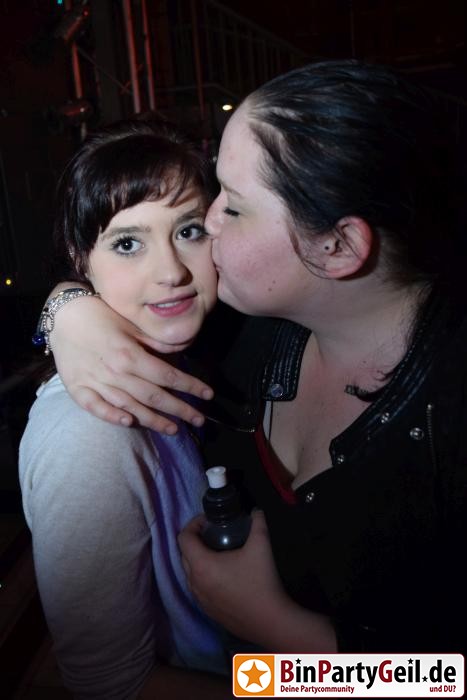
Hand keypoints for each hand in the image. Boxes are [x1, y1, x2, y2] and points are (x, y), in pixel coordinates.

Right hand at [50, 291, 212, 432]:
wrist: (63, 317)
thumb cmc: (101, 316)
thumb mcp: (132, 324)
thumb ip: (156, 342)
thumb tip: (181, 352)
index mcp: (131, 355)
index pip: (167, 376)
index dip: (190, 386)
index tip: (207, 395)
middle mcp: (116, 373)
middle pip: (154, 396)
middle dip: (180, 409)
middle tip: (199, 420)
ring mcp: (96, 383)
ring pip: (130, 407)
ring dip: (154, 420)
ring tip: (175, 430)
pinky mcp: (78, 390)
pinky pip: (97, 408)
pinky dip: (112, 417)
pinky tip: (129, 423)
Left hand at [179, 511, 290, 645]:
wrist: (271, 621)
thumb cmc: (261, 581)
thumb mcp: (261, 545)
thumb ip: (258, 522)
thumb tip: (256, 511)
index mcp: (201, 565)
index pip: (184, 538)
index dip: (193, 524)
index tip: (209, 521)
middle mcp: (194, 583)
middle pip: (184, 554)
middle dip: (196, 540)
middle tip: (215, 533)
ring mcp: (200, 600)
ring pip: (190, 573)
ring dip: (199, 559)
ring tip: (219, 552)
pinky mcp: (208, 612)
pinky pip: (198, 588)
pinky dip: (204, 576)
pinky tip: (225, 575)